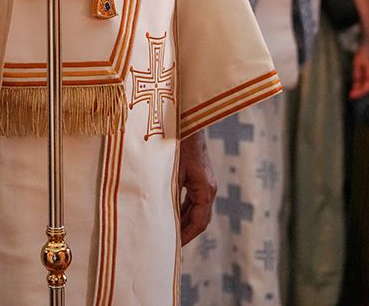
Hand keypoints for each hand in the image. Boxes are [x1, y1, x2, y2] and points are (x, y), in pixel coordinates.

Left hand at [178, 129, 215, 245]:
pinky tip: (170, 212)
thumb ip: (169, 195)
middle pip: (199, 218)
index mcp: (205, 190)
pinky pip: (193, 198)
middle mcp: (208, 188)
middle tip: (169, 244)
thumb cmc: (177, 145)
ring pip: (196, 209)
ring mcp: (205, 182)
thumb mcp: (171, 172)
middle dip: (185, 231)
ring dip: (183, 220)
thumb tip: (160, 217)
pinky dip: (183, 208)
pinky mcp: (199, 176)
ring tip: (168, 232)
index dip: (187, 236)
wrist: (186, 121)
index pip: (199, 222)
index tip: (175, 247)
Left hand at [349, 37, 368, 99]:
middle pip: (368, 87)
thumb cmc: (364, 51)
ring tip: (352, 91)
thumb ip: (357, 74)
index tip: (351, 96)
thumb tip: (356, 85)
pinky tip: (357, 84)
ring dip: (361, 88)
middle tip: (350, 95)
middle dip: (359, 91)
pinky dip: (363, 83)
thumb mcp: (357, 62)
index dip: (359, 93)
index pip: (367, 88)